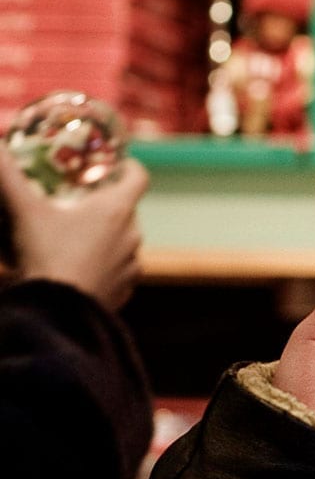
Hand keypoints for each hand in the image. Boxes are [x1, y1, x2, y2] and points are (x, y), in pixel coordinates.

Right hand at [0, 149, 148, 310]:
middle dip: (104, 204)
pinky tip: (76, 269)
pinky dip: (101, 266)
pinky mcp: (124, 290)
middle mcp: (132, 235)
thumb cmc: (46, 256)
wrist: (57, 313)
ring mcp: (131, 265)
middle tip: (76, 203)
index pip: (138, 177)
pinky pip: (117, 270)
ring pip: (121, 242)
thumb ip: (9, 178)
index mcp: (116, 210)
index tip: (115, 165)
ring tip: (72, 239)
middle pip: (126, 210)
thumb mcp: (24, 212)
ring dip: (103, 237)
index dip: (129, 167)